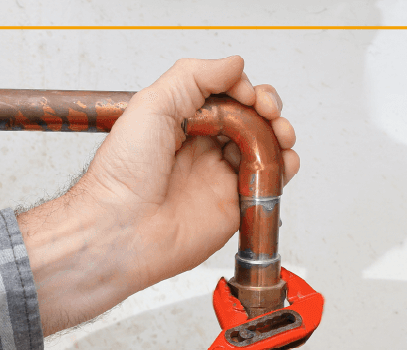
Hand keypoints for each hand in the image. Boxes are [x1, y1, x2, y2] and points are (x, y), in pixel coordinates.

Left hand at [19, 56, 299, 334]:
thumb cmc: (122, 173)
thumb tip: (234, 65)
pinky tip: (282, 159)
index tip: (246, 94)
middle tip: (267, 111)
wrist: (121, 228)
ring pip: (264, 148)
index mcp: (181, 122)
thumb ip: (194, 76)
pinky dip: (285, 168)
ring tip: (279, 133)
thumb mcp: (152, 103)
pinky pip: (269, 183)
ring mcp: (219, 176)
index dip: (244, 90)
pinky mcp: (234, 205)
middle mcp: (202, 148)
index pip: (226, 96)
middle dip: (268, 108)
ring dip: (280, 134)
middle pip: (251, 119)